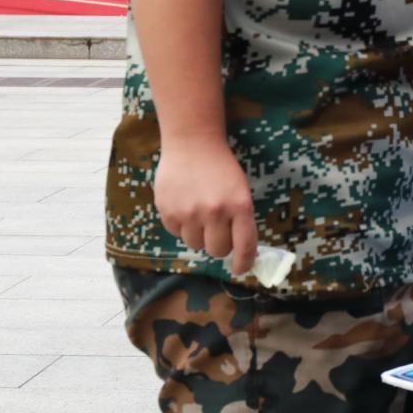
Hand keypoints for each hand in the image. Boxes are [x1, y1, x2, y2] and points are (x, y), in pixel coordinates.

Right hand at [154, 137, 257, 276]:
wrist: (192, 143)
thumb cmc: (221, 168)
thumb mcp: (240, 190)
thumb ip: (240, 219)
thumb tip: (238, 250)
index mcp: (240, 206)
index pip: (245, 245)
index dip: (243, 262)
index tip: (240, 269)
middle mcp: (215, 212)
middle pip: (217, 250)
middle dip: (219, 245)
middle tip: (218, 231)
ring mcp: (189, 212)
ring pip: (195, 244)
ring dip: (199, 235)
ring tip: (199, 214)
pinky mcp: (168, 211)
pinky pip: (176, 233)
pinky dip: (182, 226)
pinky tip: (184, 206)